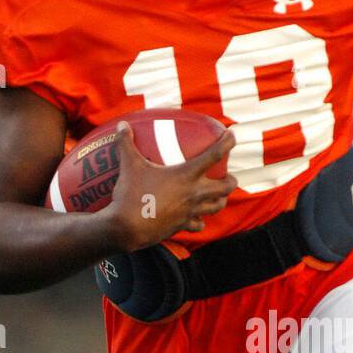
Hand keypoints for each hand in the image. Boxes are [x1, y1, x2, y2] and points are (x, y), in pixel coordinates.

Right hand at [104, 121, 236, 252]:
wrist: (127, 228)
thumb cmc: (131, 194)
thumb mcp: (129, 165)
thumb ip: (126, 143)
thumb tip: (121, 125)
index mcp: (187, 175)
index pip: (215, 155)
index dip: (227, 143)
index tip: (232, 135)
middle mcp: (194, 193)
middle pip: (226, 187)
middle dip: (230, 180)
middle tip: (227, 176)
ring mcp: (191, 211)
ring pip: (217, 206)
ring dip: (220, 200)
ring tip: (218, 196)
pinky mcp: (183, 226)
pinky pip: (198, 224)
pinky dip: (200, 220)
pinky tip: (197, 218)